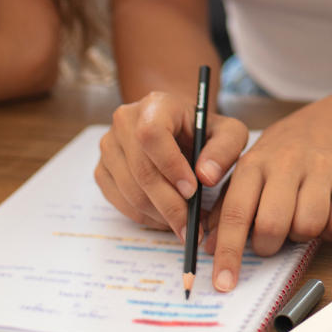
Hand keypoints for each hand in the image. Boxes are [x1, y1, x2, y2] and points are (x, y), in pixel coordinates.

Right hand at [93, 90, 249, 235]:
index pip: (151, 135)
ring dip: (159, 215)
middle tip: (193, 227)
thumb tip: (206, 177)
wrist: (178, 130)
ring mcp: (109, 146)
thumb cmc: (204, 132)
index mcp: (155, 105)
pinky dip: (145, 217)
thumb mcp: (228, 133)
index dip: (170, 166)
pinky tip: (167, 219)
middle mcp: (124, 121)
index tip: (193, 191)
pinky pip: (119, 201)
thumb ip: (225, 149)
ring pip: (130, 191)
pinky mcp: (102, 169)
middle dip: (169, 204)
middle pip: (140, 170)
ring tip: (185, 224)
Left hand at [204, 102, 331, 291]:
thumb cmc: (280, 157)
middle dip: (268, 246)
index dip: (228, 252)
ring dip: (301, 236)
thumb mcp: (248, 172)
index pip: (236, 213)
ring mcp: (322, 168)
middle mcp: (287, 162)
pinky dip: (331, 232)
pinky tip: (325, 215)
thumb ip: (226, 208)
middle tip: (270, 239)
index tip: (223, 283)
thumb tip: (208, 247)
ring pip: (309, 226)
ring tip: (299, 219)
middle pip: (273, 225)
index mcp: (254, 163)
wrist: (328, 124)